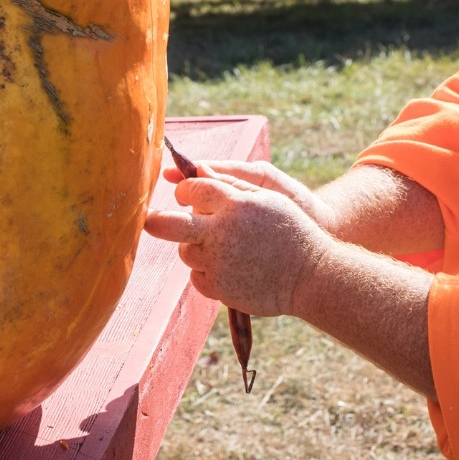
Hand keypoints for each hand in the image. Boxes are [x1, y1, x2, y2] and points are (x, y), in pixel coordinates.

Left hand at [144, 168, 332, 316]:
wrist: (312, 275)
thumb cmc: (292, 230)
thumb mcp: (268, 197)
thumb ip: (231, 183)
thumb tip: (199, 171)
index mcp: (235, 204)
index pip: (194, 189)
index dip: (185, 189)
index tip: (184, 193)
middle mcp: (222, 233)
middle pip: (172, 223)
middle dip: (155, 220)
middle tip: (147, 220)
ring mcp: (219, 263)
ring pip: (185, 252)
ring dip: (193, 247)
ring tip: (219, 248)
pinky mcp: (220, 288)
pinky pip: (197, 277)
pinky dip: (206, 272)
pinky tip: (228, 268)